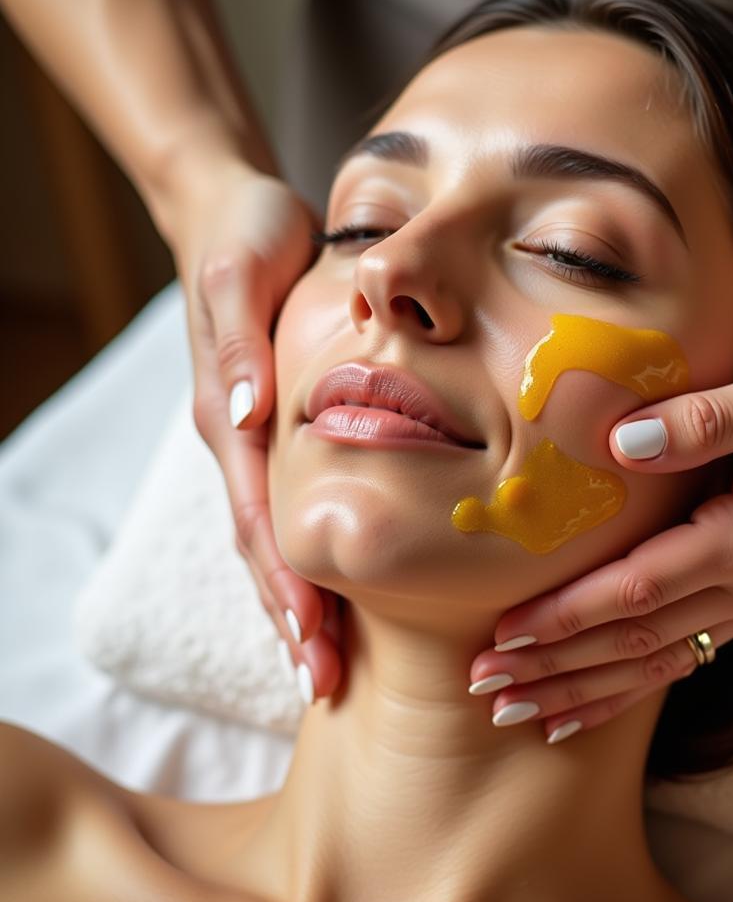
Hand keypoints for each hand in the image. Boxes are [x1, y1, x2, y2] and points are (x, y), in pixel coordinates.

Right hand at [168, 158, 342, 698]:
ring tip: (324, 667)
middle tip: (323, 686)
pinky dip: (304, 560)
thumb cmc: (249, 238)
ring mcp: (252, 443)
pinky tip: (332, 596)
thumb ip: (241, 342)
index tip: (315, 644)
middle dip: (292, 621)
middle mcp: (238, 442)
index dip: (286, 585)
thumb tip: (249, 415)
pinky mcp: (272, 433)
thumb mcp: (244, 270)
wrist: (236, 215)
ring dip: (295, 606)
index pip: (262, 519)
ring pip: (273, 541)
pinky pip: (288, 510)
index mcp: (231, 417)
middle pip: (263, 549)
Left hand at [469, 331, 732, 743]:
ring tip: (524, 711)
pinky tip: (596, 701)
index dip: (567, 617)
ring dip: (588, 689)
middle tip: (488, 688)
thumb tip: (617, 443)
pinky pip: (690, 655)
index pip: (638, 591)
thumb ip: (703, 421)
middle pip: (639, 643)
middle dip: (560, 668)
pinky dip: (636, 686)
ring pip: (661, 664)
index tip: (504, 634)